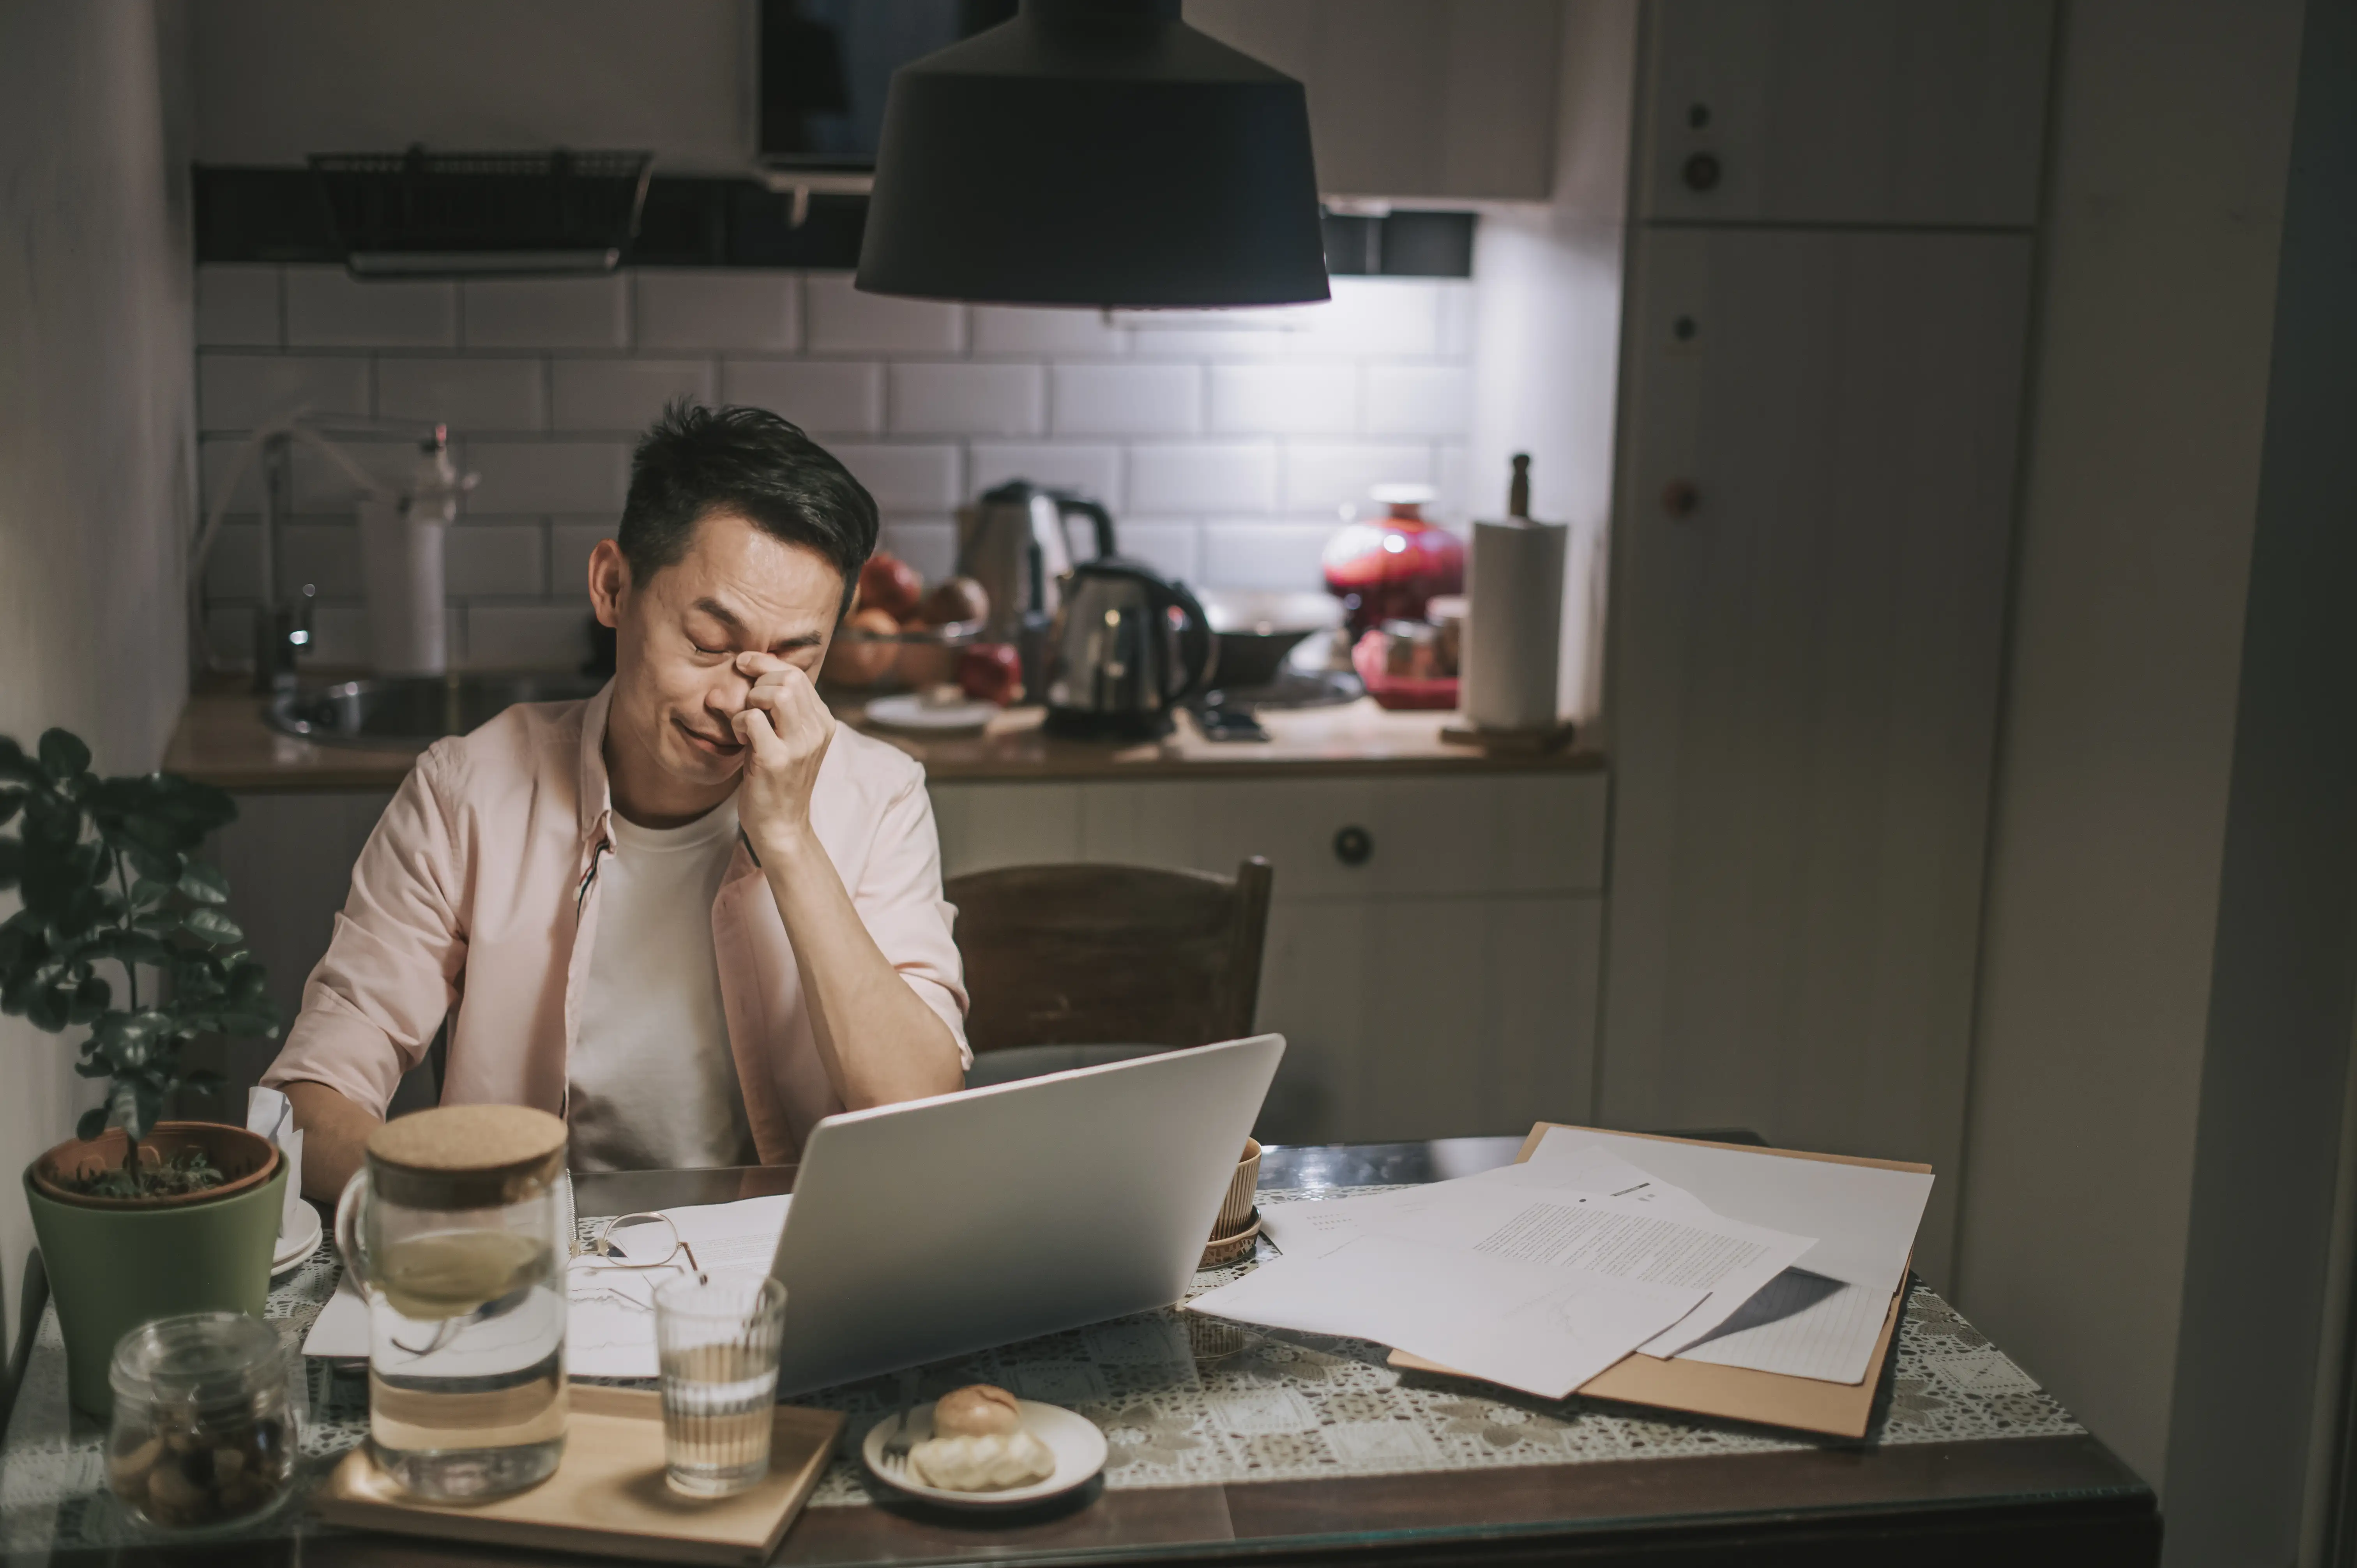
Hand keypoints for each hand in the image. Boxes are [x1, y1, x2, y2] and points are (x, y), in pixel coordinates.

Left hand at [732, 653, 835, 856]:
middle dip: (758, 683)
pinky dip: (738, 722)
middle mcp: (817, 731)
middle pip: (789, 678)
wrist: (781, 825)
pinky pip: (752, 718)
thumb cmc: (778, 780)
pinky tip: (740, 740)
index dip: (766, 663)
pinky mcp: (776, 760)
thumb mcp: (791, 741)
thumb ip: (785, 711)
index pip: (797, 675)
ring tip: (746, 723)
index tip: (743, 664)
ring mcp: (799, 746)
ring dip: (751, 701)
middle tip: (747, 705)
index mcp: (823, 723)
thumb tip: (757, 672)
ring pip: (776, 693)